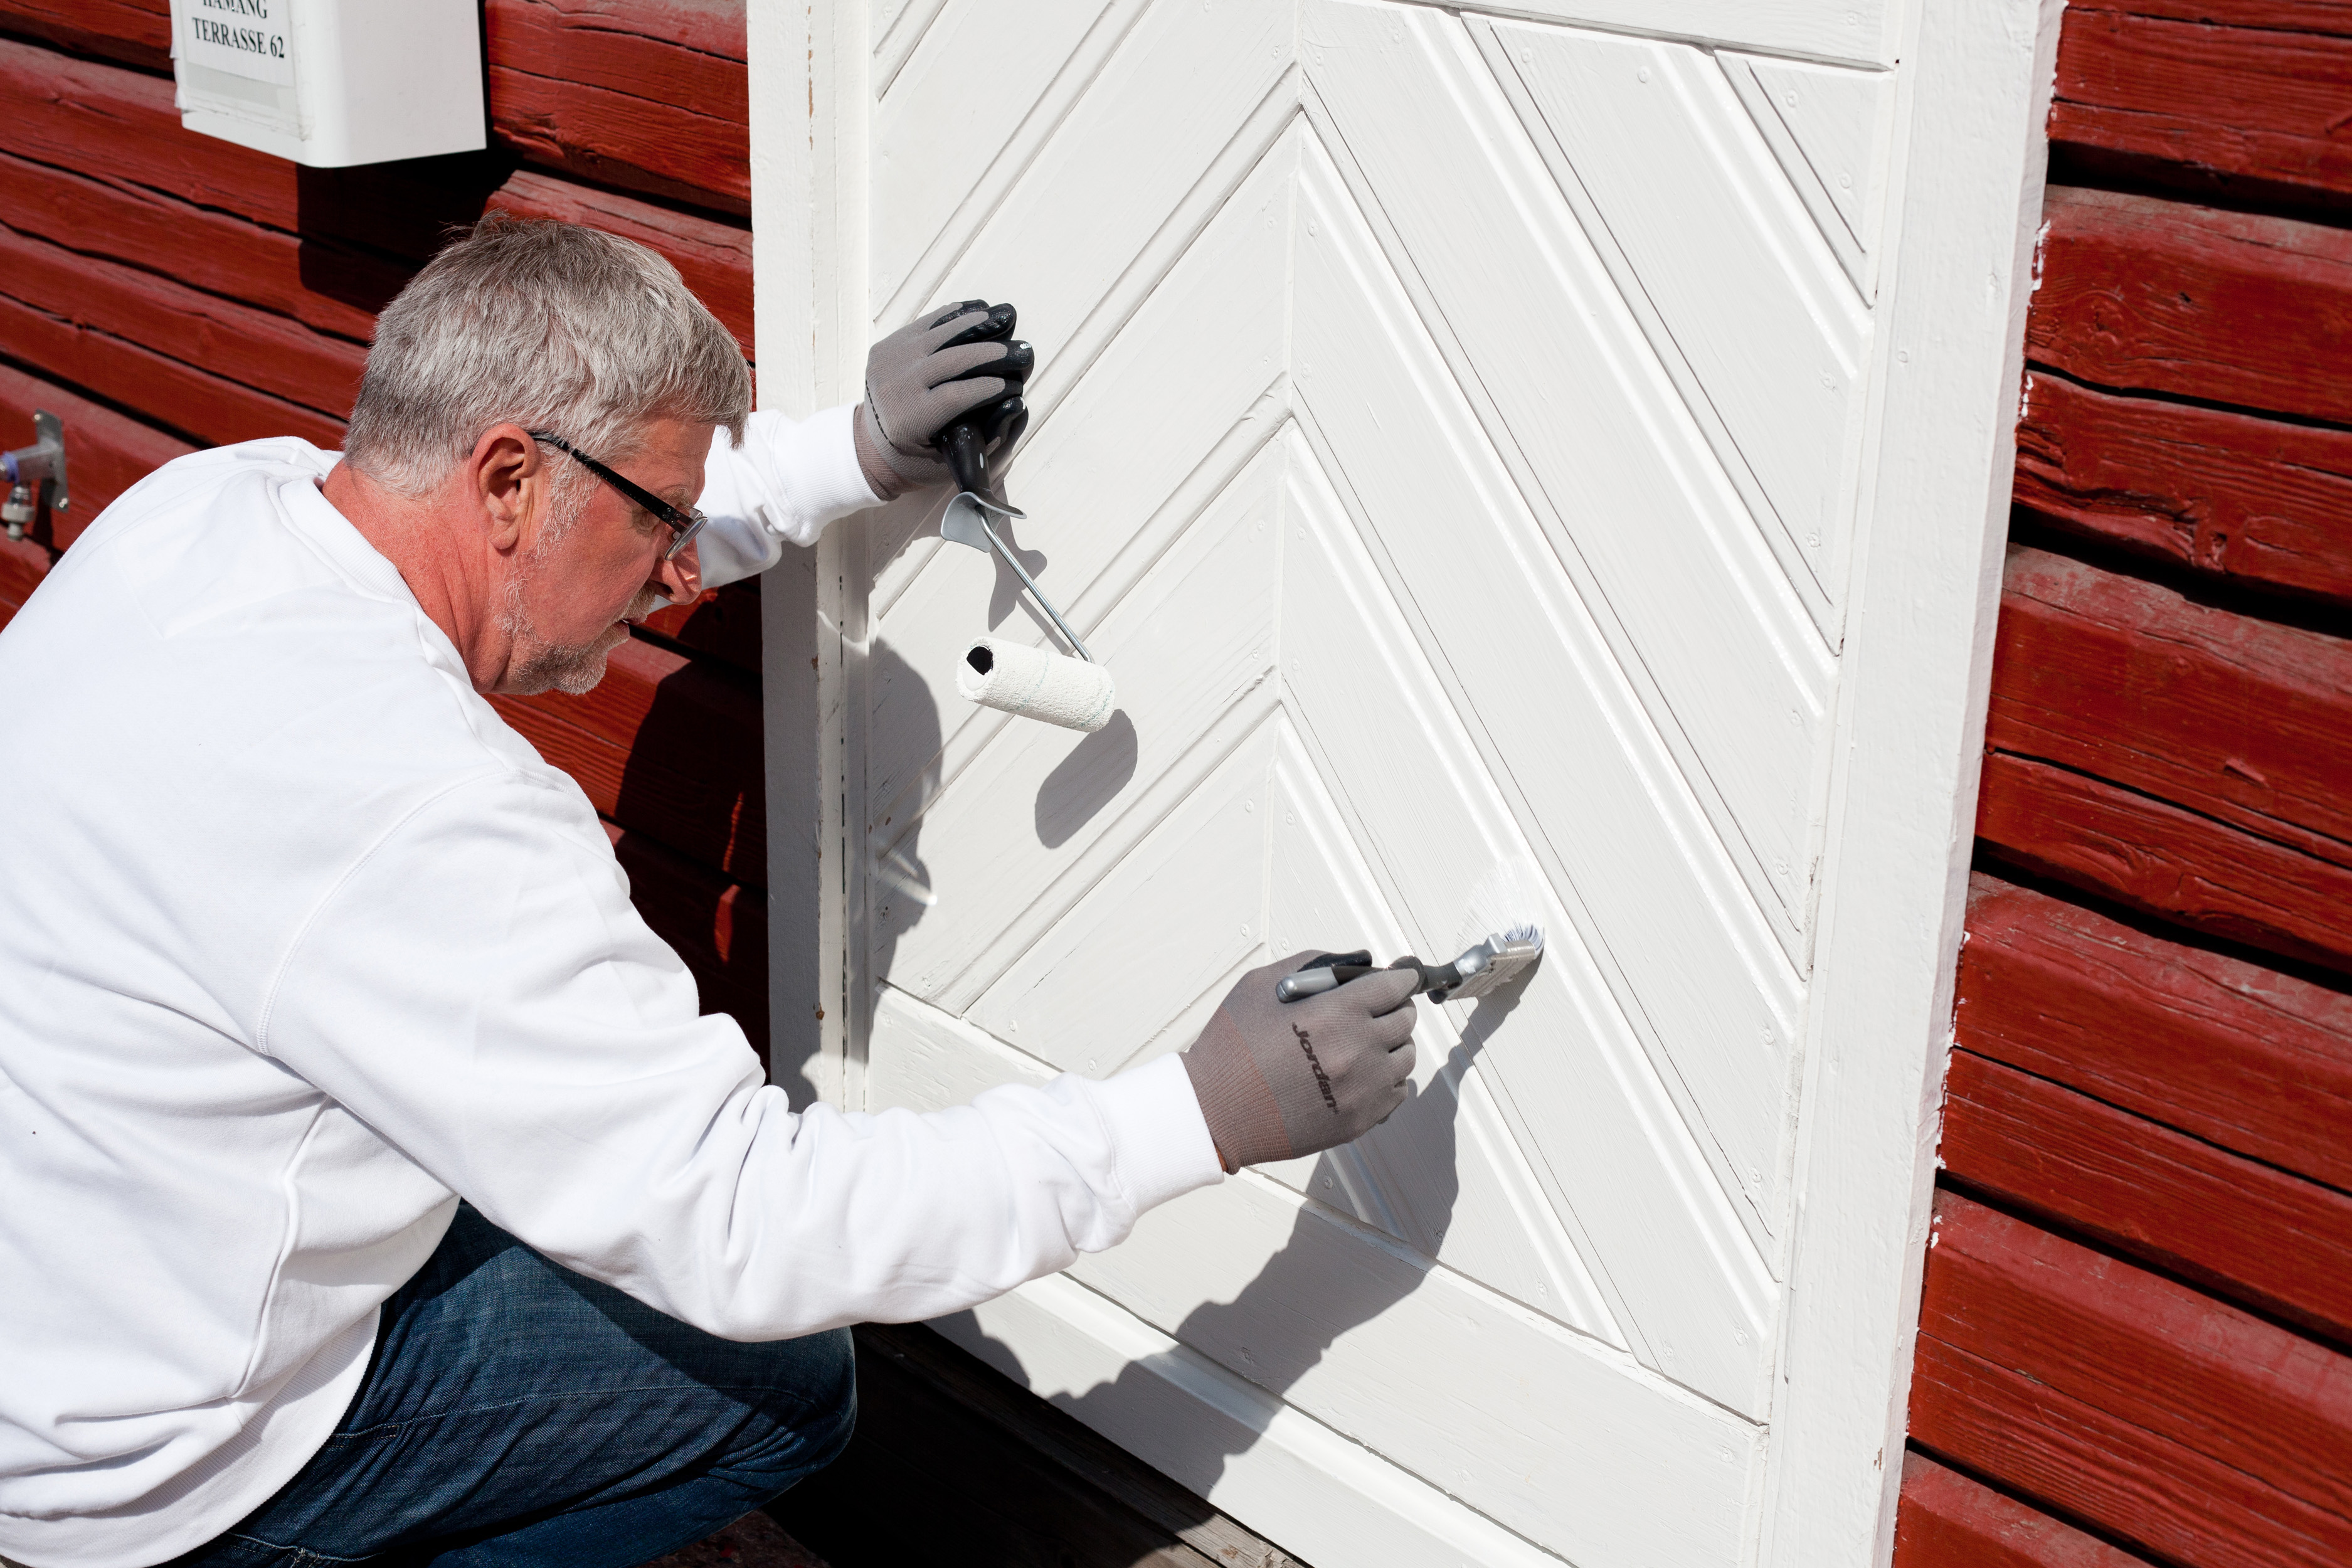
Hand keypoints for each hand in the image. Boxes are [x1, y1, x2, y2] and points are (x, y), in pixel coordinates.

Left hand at [855, 301, 1033, 498]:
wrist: (869, 446)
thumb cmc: (916, 460)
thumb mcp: (950, 464)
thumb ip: (986, 440)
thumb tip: (1017, 405)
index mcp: (906, 421)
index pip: (955, 395)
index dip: (988, 387)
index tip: (1014, 385)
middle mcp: (892, 388)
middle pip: (950, 360)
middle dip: (990, 354)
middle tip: (1021, 352)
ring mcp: (887, 361)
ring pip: (939, 334)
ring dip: (976, 325)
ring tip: (1006, 319)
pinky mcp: (887, 345)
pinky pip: (926, 324)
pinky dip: (954, 317)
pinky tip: (980, 312)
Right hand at [1177, 952, 1418, 1172]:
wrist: (1214, 1111)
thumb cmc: (1232, 1048)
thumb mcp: (1261, 986)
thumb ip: (1314, 965)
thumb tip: (1359, 962)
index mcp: (1336, 1012)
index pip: (1394, 987)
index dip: (1400, 979)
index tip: (1401, 979)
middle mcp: (1357, 1050)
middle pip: (1405, 1020)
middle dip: (1394, 1007)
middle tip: (1377, 1008)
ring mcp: (1362, 1089)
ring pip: (1405, 1057)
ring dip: (1393, 1044)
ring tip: (1367, 1042)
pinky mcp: (1359, 1120)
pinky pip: (1396, 1092)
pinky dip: (1387, 1079)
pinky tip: (1362, 1073)